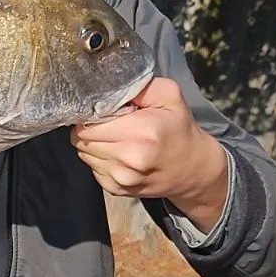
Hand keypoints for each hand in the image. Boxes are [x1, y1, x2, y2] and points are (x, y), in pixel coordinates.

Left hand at [70, 77, 228, 232]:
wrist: (194, 170)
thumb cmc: (178, 128)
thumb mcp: (169, 96)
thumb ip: (138, 87)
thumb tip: (107, 88)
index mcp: (142, 132)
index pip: (88, 124)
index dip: (91, 114)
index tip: (104, 111)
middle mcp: (130, 159)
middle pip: (81, 139)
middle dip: (90, 128)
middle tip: (111, 123)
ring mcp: (122, 178)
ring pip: (83, 153)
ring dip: (94, 144)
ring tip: (117, 138)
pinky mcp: (116, 190)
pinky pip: (91, 168)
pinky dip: (100, 159)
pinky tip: (120, 154)